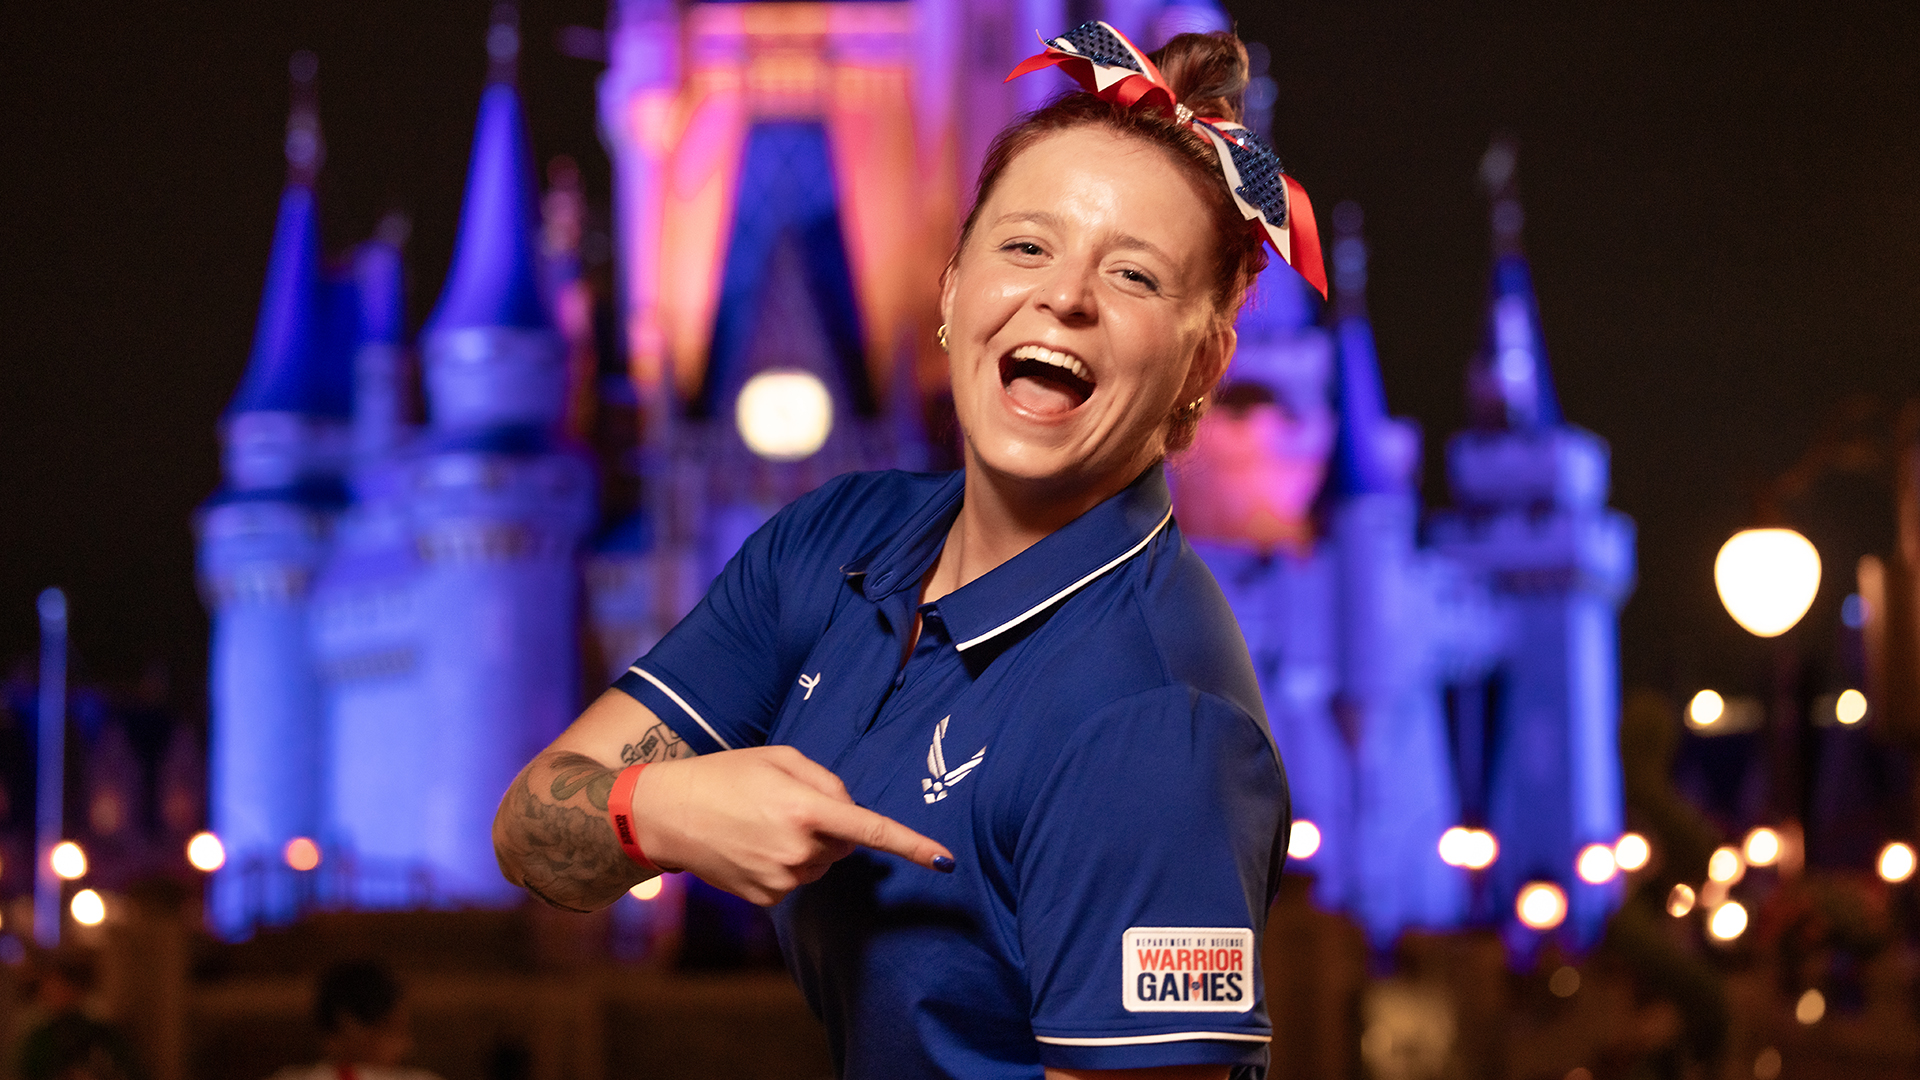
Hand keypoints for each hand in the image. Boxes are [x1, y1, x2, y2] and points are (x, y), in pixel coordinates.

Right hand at [632, 745, 954, 905]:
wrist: (666, 813)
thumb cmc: (725, 774)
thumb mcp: (780, 758)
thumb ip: (827, 780)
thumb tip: (851, 812)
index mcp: (804, 808)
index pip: (870, 829)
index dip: (912, 845)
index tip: (945, 859)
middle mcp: (797, 849)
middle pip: (844, 843)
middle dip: (829, 825)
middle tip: (785, 804)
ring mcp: (781, 878)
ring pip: (821, 863)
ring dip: (806, 845)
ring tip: (761, 823)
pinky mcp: (767, 898)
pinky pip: (796, 880)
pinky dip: (785, 864)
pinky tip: (752, 845)